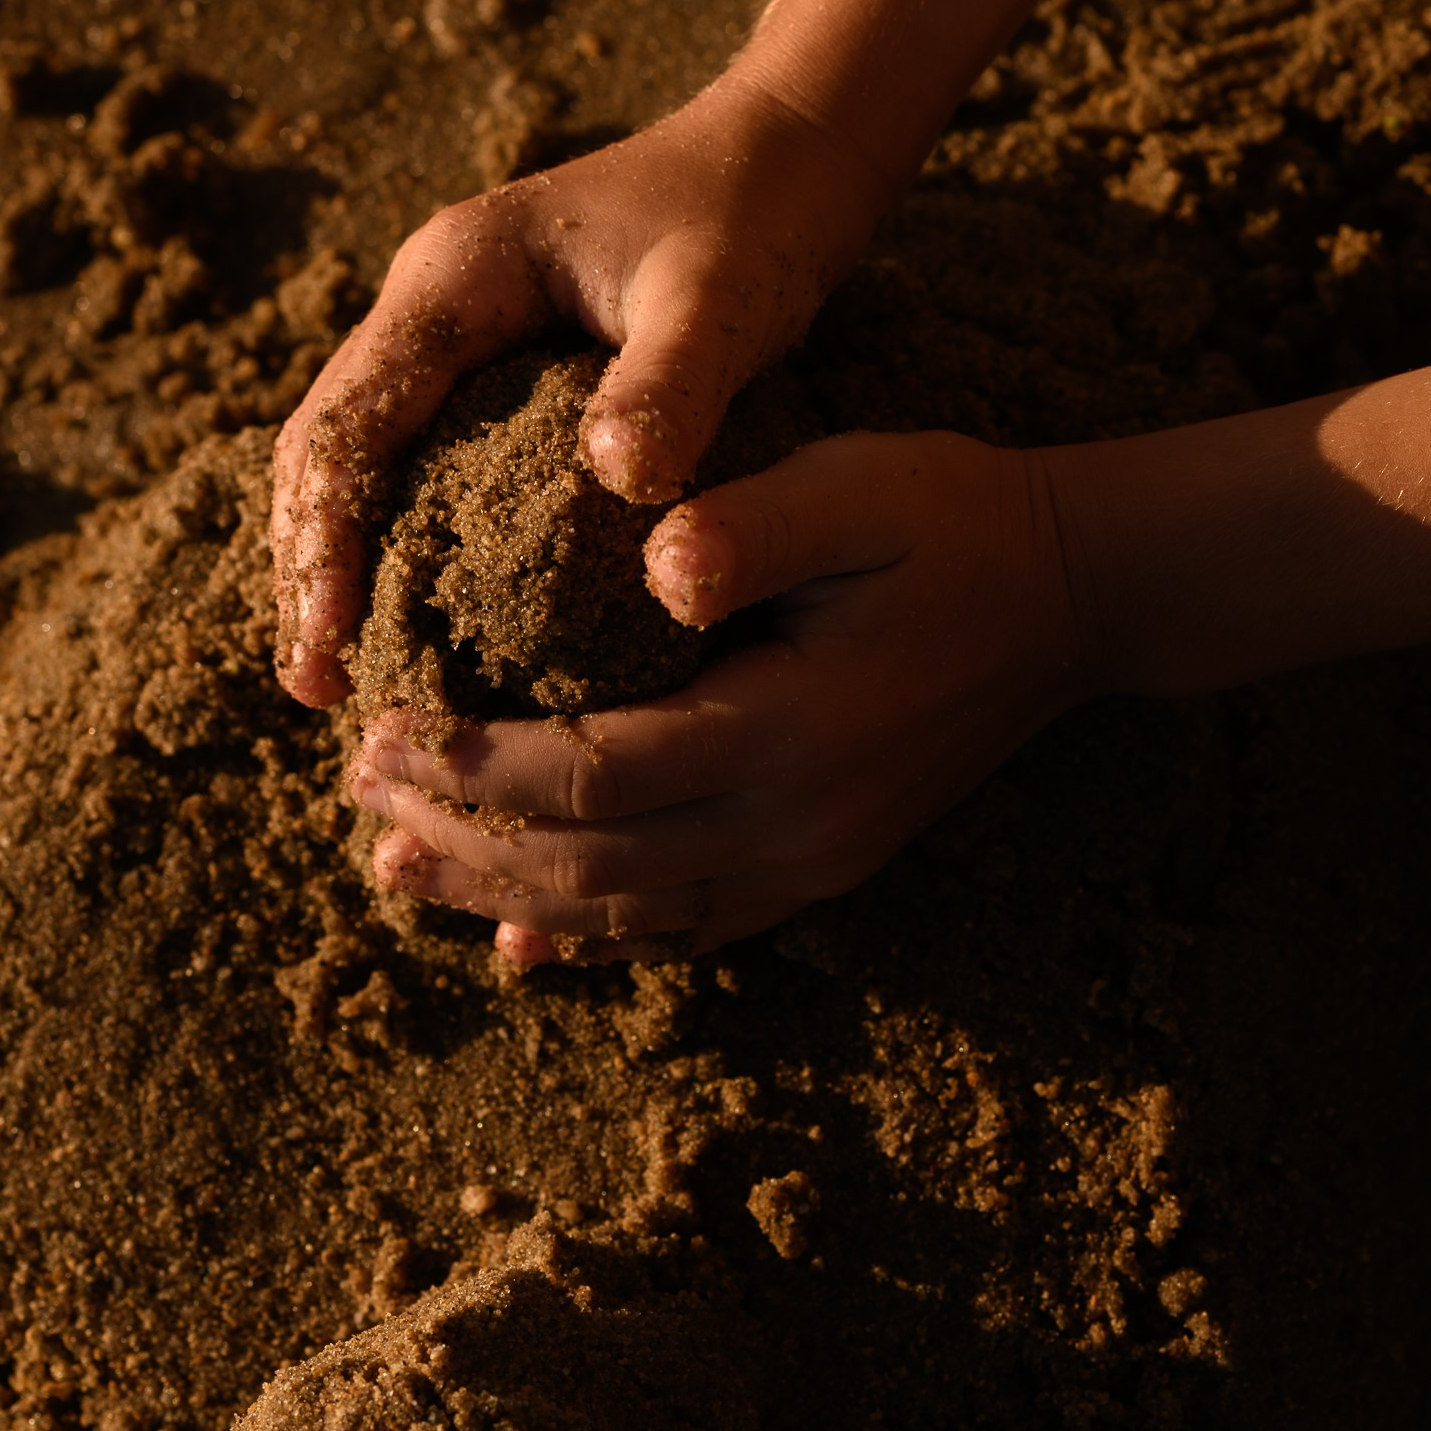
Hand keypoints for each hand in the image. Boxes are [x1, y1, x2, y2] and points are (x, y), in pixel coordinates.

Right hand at [265, 77, 893, 705]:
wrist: (784, 155)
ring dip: (339, 563)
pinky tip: (424, 624)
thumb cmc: (754, 216)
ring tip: (341, 677)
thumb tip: (619, 479)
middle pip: (326, 449)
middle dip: (309, 568)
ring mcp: (455, 338)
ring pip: (358, 462)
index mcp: (454, 280)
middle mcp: (430, 306)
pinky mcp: (492, 372)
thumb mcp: (722, 297)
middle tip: (315, 687)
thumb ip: (670, 382)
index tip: (327, 643)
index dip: (326, 542)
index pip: (349, 425)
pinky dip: (400, 545)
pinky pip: (416, 467)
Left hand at [345, 431, 1090, 960]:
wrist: (1073, 596)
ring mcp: (812, 862)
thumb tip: (656, 565)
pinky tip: (526, 940)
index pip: (598, 777)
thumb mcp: (860, 490)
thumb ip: (753, 527)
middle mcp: (795, 827)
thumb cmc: (952, 522)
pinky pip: (690, 924)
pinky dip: (598, 936)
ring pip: (630, 913)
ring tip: (399, 873)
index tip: (385, 736)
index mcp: (789, 732)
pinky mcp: (820, 866)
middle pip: (593, 870)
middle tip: (357, 799)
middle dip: (463, 840)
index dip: (480, 768)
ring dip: (506, 898)